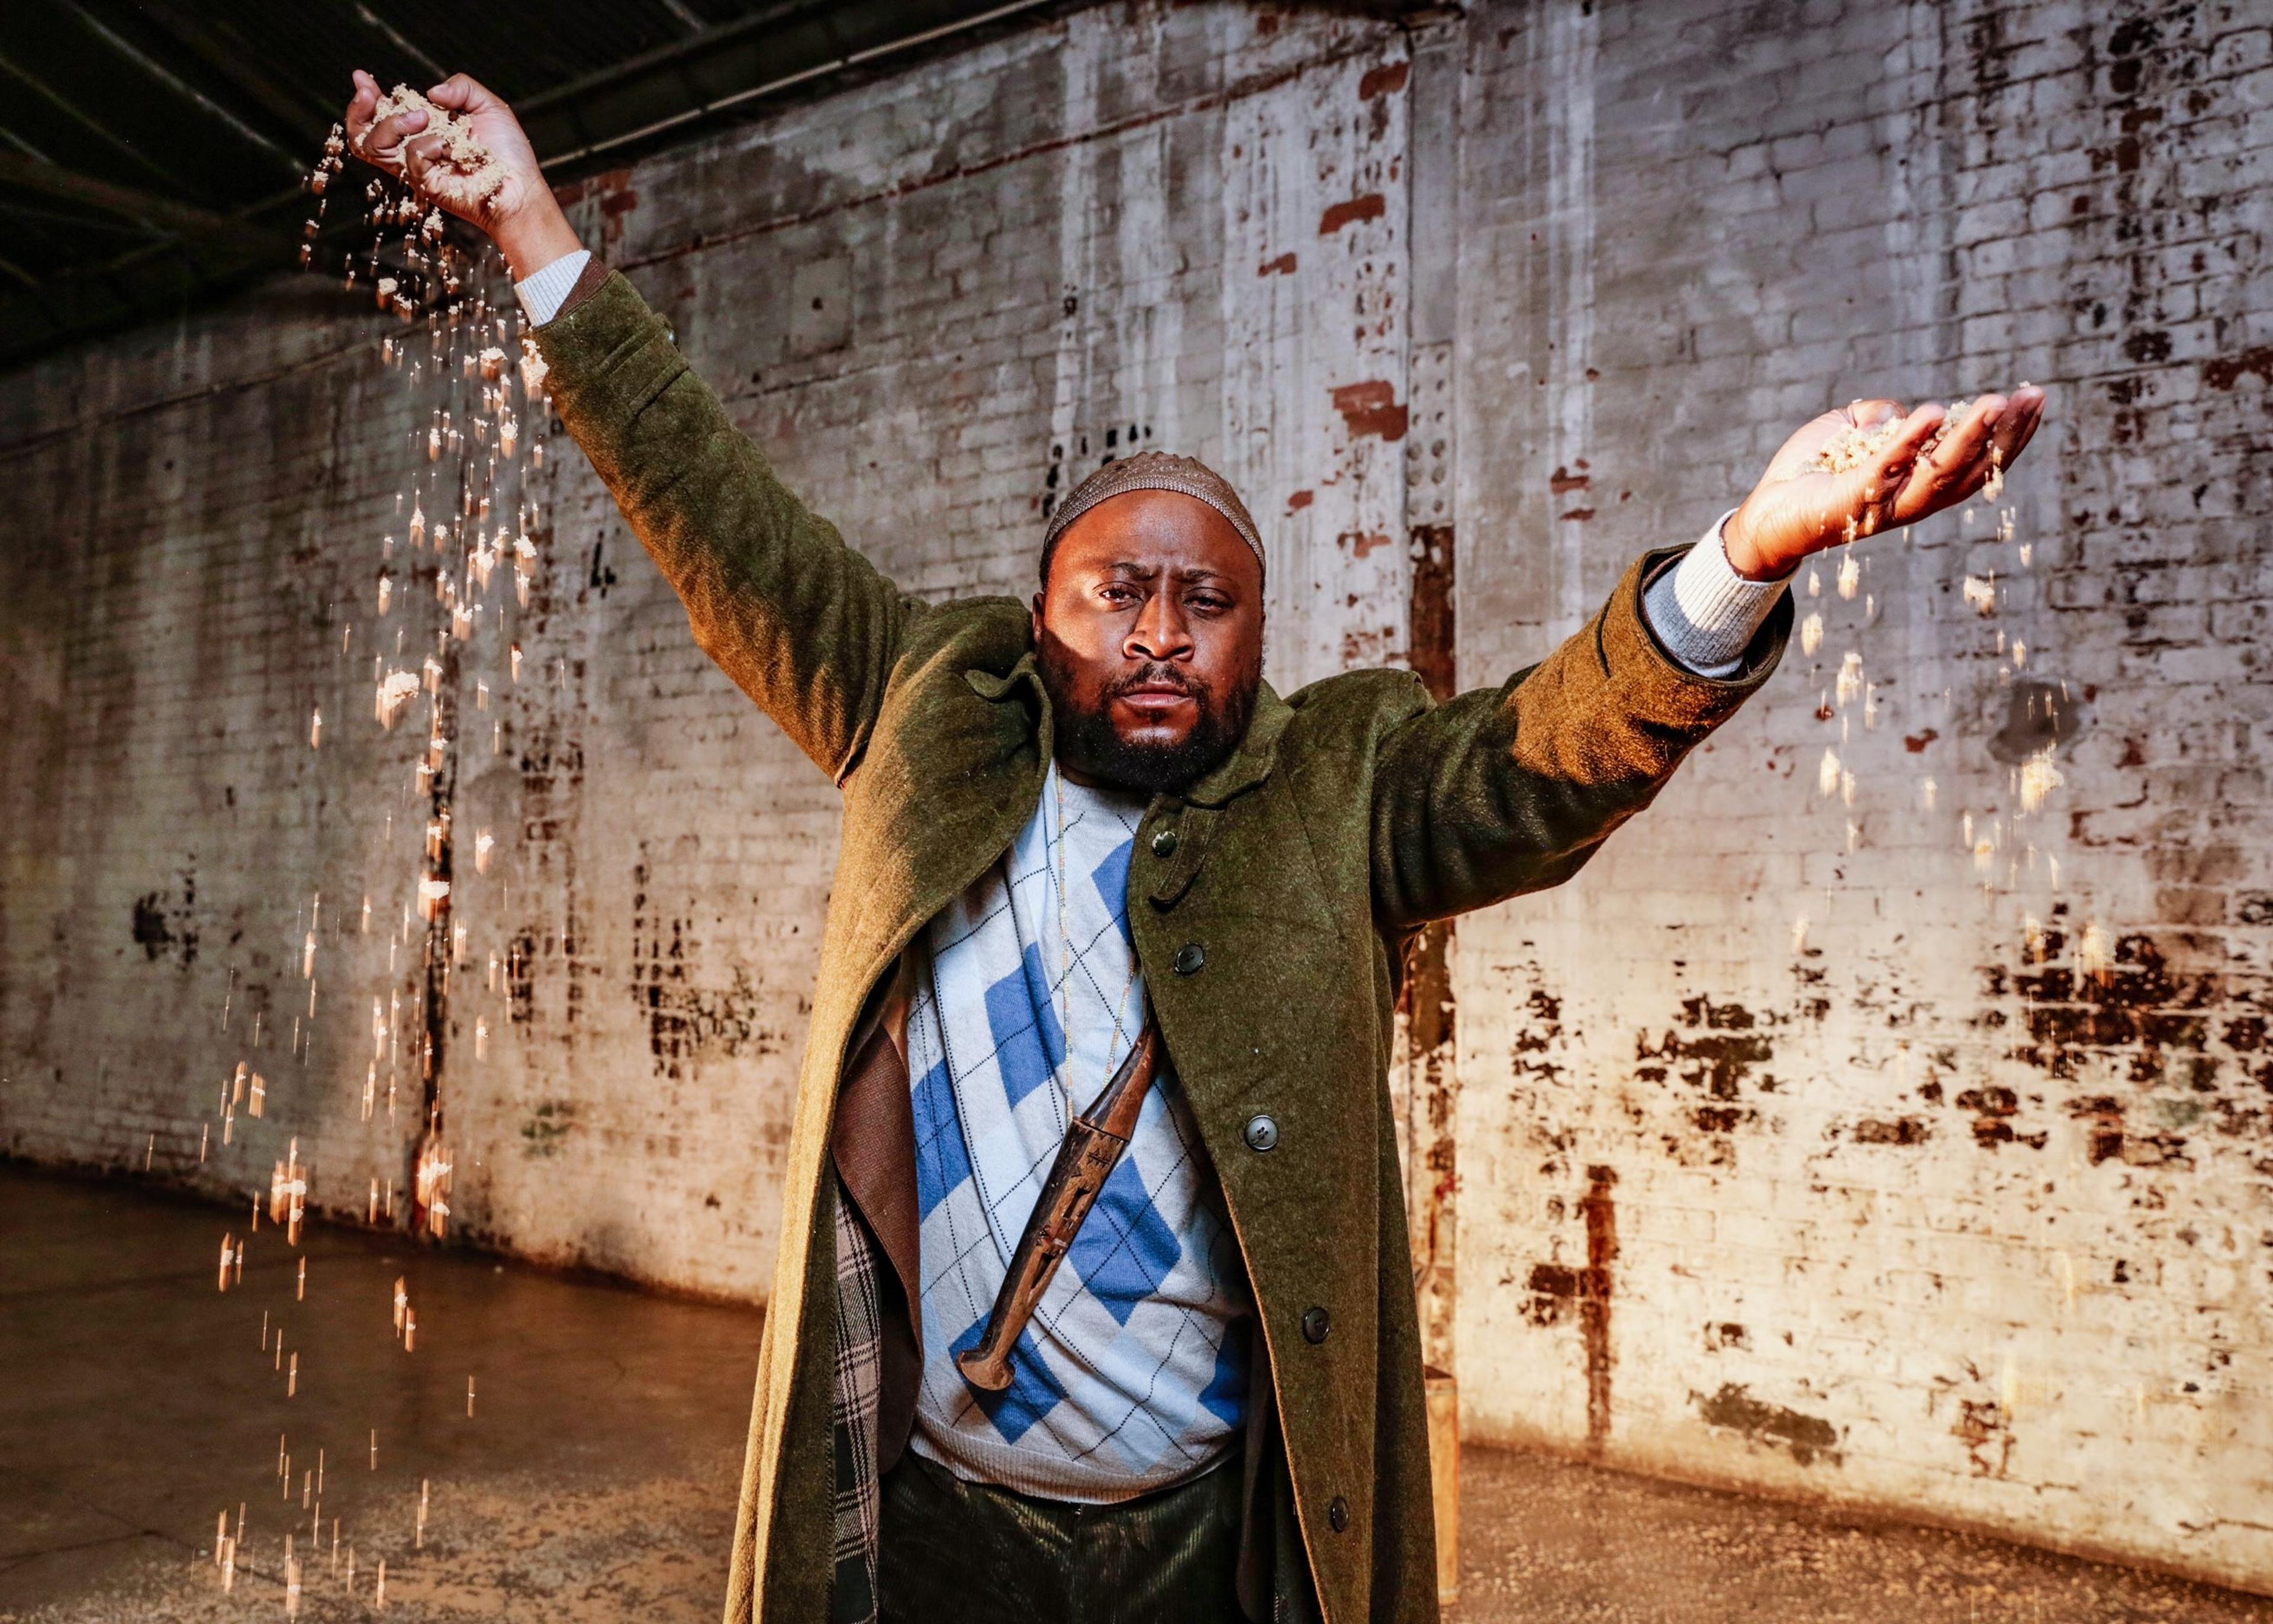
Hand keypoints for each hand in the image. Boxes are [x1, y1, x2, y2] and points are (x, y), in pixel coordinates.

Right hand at [344, 69, 581, 280]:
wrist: (521, 186)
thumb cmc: (507, 151)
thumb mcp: (488, 106)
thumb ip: (461, 88)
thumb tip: (430, 92)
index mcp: (423, 129)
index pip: (380, 115)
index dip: (365, 98)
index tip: (361, 78)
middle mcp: (415, 149)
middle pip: (364, 135)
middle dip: (358, 111)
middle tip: (370, 93)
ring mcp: (419, 169)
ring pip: (375, 146)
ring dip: (392, 123)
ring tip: (422, 116)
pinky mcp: (427, 185)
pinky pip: (411, 158)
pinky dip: (427, 145)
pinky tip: (448, 145)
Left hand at [1722, 386, 2047, 579]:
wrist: (1766, 514)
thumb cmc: (1812, 473)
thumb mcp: (1853, 433)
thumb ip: (1884, 419)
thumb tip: (1904, 410)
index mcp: (1919, 485)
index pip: (1976, 461)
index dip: (2009, 434)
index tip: (2035, 399)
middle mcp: (1910, 501)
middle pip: (1970, 470)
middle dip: (2004, 433)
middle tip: (2032, 396)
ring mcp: (1882, 506)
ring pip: (1938, 474)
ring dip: (1969, 437)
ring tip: (1996, 403)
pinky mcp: (1851, 503)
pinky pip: (1886, 469)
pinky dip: (1910, 442)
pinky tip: (1933, 412)